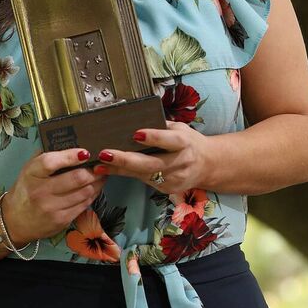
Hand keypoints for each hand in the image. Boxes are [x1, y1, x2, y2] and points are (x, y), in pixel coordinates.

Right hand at [4, 147, 106, 242]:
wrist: (16, 220)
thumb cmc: (25, 190)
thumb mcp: (29, 169)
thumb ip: (45, 155)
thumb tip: (69, 142)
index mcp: (31, 174)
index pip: (51, 162)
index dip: (71, 156)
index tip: (85, 152)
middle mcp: (40, 192)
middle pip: (76, 178)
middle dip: (93, 170)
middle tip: (100, 164)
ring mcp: (52, 208)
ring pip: (85, 191)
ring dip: (97, 182)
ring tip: (100, 175)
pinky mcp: (61, 220)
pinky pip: (85, 204)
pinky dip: (93, 194)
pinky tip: (94, 187)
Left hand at [93, 123, 208, 190]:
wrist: (207, 165)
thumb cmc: (188, 141)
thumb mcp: (180, 128)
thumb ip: (160, 125)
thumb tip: (133, 118)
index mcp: (185, 142)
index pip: (170, 140)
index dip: (154, 138)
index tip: (136, 134)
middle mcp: (180, 162)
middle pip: (152, 164)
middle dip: (126, 160)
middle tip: (105, 153)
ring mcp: (174, 178)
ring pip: (143, 175)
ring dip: (119, 169)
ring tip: (99, 164)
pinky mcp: (166, 188)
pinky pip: (142, 181)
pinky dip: (125, 175)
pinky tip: (109, 171)